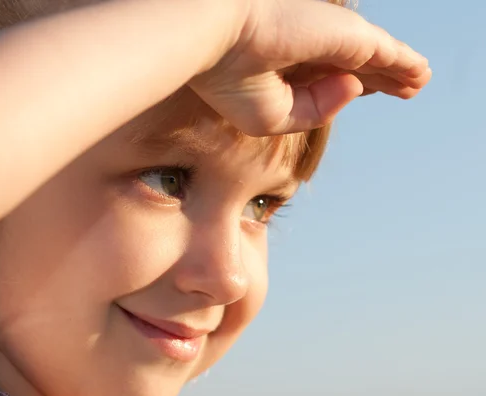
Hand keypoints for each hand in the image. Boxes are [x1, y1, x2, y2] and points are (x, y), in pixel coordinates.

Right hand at [190, 0, 430, 134]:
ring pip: (374, 59)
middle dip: (380, 77)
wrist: (217, 39)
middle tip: (403, 86)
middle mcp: (314, 46)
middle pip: (356, 65)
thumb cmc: (232, 80)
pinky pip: (386, 54)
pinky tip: (419, 76)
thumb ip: (315, 111)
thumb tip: (358, 88)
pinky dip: (405, 64)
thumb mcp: (273, 117)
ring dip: (398, 71)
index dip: (349, 85)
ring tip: (418, 82)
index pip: (327, 75)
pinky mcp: (349, 36)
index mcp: (291, 64)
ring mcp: (332, 39)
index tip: (361, 90)